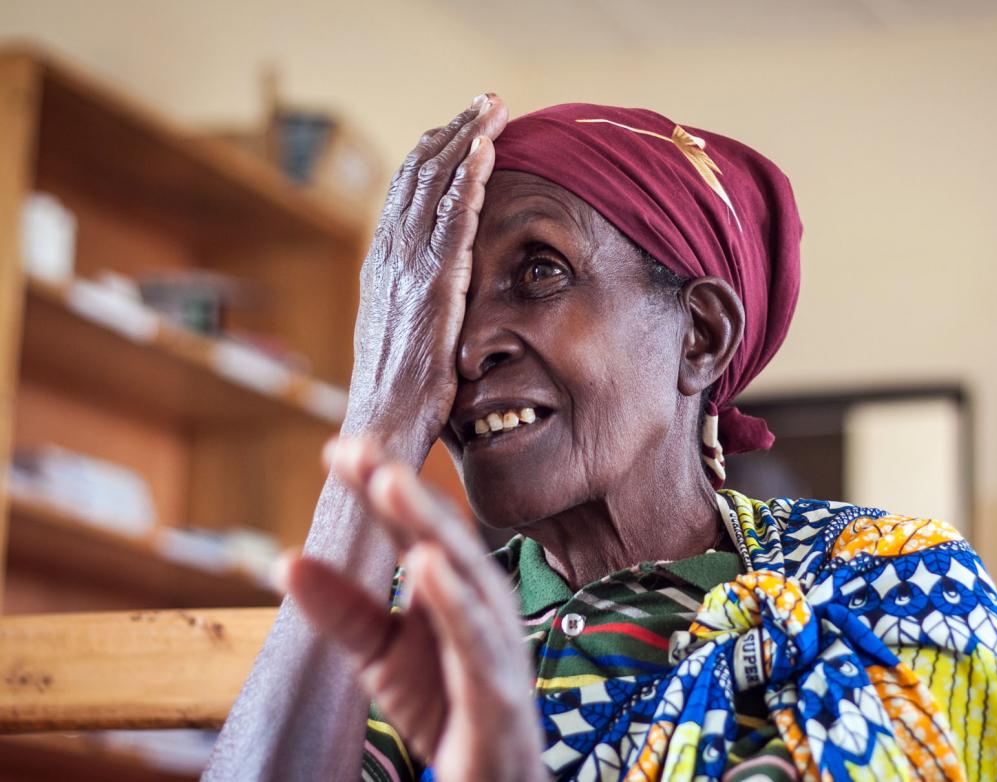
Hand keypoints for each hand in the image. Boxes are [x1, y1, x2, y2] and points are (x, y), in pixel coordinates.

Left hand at [281, 437, 546, 781]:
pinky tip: (429, 565)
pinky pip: (475, 639)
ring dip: (427, 524)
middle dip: (401, 489)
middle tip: (361, 449)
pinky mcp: (495, 687)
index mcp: (448, 585)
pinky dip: (454, 601)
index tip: (337, 448)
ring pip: (464, 572)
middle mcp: (477, 600)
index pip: (410, 525)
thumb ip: (340, 609)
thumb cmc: (443, 702)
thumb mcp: (379, 653)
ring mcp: (493, 640)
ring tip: (389, 483)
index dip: (377, 485)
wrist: (489, 778)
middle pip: (441, 533)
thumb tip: (283, 559)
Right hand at [345, 94, 509, 449]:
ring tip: (494, 107)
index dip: (434, 156)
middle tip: (486, 102)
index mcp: (385, 264)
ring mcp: (409, 267)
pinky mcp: (433, 284)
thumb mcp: (407, 335)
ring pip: (435, 185)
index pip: (407, 193)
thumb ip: (421, 301)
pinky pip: (453, 219)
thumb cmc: (400, 393)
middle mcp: (391, 255)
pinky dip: (469, 178)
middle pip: (420, 175)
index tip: (461, 129)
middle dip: (454, 132)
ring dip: (466, 139)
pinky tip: (487, 149)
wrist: (383, 423)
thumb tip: (443, 289)